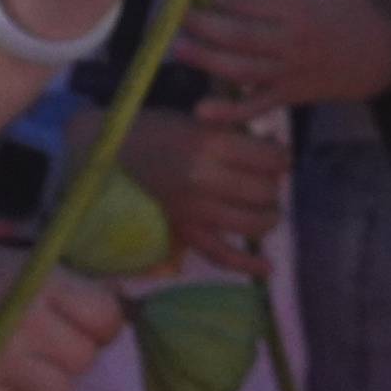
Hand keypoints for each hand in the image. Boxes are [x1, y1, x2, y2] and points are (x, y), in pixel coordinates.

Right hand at [0, 241, 119, 390]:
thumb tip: (106, 307)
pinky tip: (0, 380)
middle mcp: (28, 324)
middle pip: (85, 359)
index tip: (87, 323)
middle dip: (73, 354)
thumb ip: (58, 285)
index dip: (101, 323)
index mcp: (40, 283)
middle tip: (49, 345)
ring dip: (46, 382)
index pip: (106, 317)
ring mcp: (3, 363)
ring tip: (24, 365)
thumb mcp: (12, 260)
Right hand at [95, 106, 289, 270]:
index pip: (269, 159)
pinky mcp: (184, 231)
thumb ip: (237, 134)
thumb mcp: (199, 120)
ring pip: (252, 223)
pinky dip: (247, 266)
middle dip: (273, 185)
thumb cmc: (156, 129)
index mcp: (210, 144)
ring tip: (268, 209)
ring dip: (268, 217)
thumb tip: (276, 147)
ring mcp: (194, 209)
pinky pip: (220, 255)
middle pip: (264, 192)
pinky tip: (268, 269)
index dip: (281, 157)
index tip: (279, 155)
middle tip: (267, 178)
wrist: (110, 153)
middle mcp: (205, 179)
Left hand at [172, 0, 390, 112]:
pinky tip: (201, 112)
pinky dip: (229, 113)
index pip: (251, 3)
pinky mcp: (289, 95)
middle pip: (239, 37)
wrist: (377, 55)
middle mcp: (292, 42)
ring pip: (241, 70)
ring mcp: (289, 72)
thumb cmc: (354, 3)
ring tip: (177, 48)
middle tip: (174, 14)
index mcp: (301, 8)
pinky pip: (256, 106)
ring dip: (206, 61)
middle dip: (202, 26)